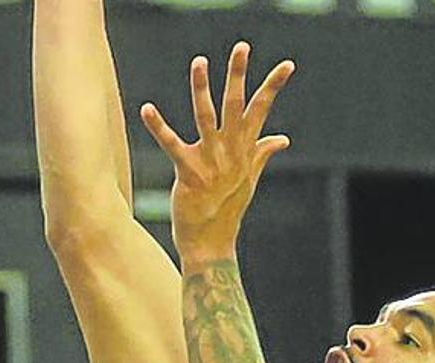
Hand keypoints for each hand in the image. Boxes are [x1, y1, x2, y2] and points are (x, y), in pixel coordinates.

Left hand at [140, 43, 293, 270]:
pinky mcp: (189, 173)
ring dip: (202, 89)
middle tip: (241, 47)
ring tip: (199, 62)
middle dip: (238, 75)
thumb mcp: (248, 179)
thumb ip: (262, 153)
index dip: (273, 86)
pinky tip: (147, 108)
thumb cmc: (227, 210)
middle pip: (236, 105)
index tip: (287, 64)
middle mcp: (230, 152)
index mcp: (244, 150)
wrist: (212, 244)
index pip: (261, 111)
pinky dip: (159, 127)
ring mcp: (211, 162)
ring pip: (207, 117)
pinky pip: (172, 145)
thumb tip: (282, 139)